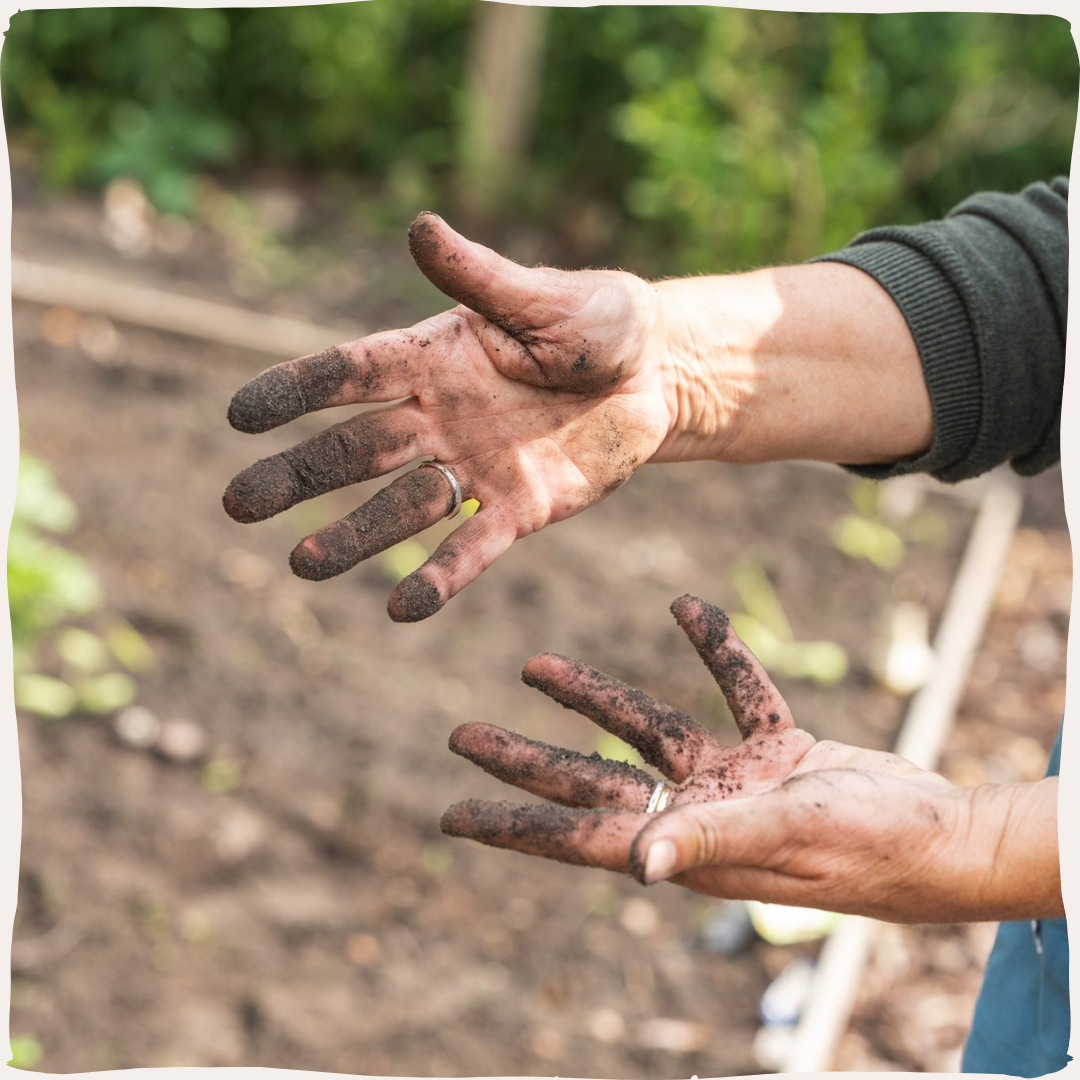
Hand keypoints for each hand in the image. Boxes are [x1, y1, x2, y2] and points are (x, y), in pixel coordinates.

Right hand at [222, 213, 684, 620]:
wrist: (656, 374)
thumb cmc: (595, 321)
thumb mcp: (540, 295)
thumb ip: (478, 276)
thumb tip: (419, 226)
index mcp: (432, 358)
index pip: (350, 375)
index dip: (295, 392)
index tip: (239, 415)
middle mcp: (440, 417)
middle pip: (356, 451)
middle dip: (299, 476)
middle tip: (238, 505)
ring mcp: (475, 467)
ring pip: (401, 507)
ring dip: (353, 536)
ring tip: (303, 564)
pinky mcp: (519, 509)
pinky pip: (473, 548)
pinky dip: (441, 577)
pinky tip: (404, 609)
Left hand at [440, 593, 1008, 924]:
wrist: (942, 835)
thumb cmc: (869, 849)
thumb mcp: (783, 835)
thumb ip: (709, 841)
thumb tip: (639, 864)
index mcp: (683, 844)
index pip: (578, 835)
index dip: (513, 825)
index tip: (453, 814)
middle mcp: (695, 813)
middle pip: (591, 779)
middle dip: (526, 757)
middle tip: (460, 734)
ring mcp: (732, 782)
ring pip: (645, 729)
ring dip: (594, 696)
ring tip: (534, 665)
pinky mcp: (773, 750)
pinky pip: (731, 690)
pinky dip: (712, 650)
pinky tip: (685, 609)